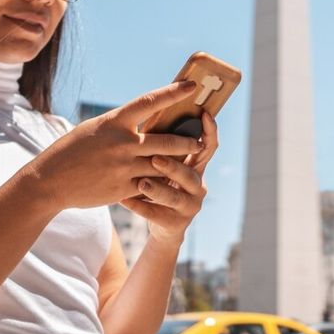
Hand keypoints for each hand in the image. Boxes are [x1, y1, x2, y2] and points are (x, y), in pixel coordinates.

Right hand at [31, 81, 203, 210]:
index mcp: (114, 121)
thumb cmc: (72, 151)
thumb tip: (142, 122)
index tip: (191, 86)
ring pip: (162, 165)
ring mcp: (124, 167)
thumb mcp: (94, 129)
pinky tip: (171, 183)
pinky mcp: (123, 188)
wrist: (50, 181)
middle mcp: (122, 143)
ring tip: (192, 162)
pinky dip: (161, 183)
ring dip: (179, 164)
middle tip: (200, 140)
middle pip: (166, 140)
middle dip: (187, 141)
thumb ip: (119, 126)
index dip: (173, 92)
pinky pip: (151, 185)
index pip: (150, 102)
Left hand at [119, 111, 219, 246]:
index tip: (204, 114)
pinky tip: (123, 200)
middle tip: (156, 158)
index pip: (208, 146)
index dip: (209, 131)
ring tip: (141, 184)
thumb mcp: (165, 163)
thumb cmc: (159, 181)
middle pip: (190, 173)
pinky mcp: (176, 224)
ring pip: (175, 197)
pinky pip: (156, 215)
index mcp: (196, 165)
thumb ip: (163, 144)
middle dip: (174, 166)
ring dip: (158, 190)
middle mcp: (197, 185)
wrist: (162, 223)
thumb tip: (153, 109)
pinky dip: (139, 206)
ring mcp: (189, 206)